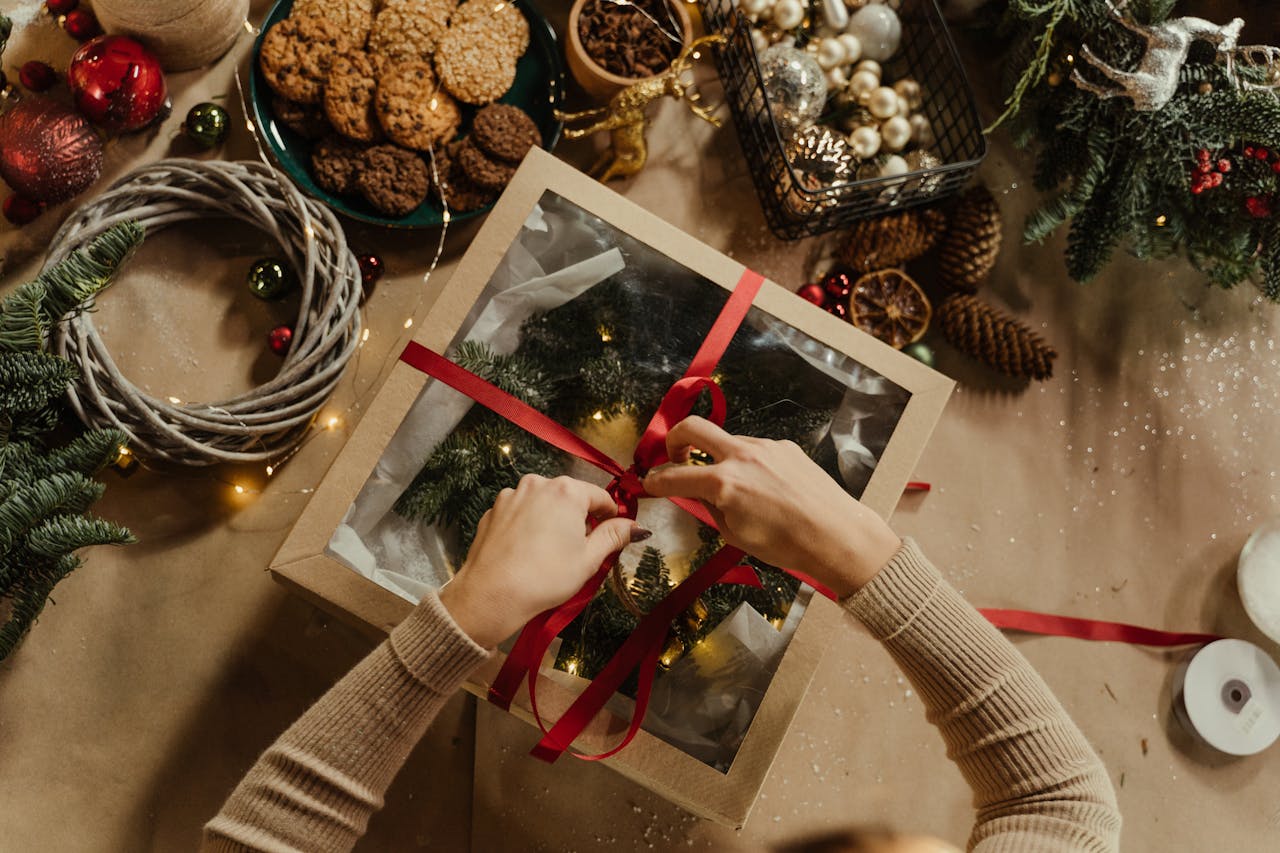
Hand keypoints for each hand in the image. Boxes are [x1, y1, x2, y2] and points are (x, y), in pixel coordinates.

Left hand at [438, 475, 647, 647]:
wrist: (490, 595)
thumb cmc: (546, 577)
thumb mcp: (588, 559)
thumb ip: (614, 536)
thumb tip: (637, 527)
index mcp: (567, 491)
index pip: (600, 496)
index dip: (610, 516)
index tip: (612, 535)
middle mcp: (538, 484)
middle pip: (570, 497)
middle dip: (578, 518)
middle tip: (579, 550)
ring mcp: (511, 495)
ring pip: (543, 503)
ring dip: (552, 520)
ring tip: (550, 553)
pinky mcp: (493, 510)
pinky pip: (520, 513)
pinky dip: (528, 526)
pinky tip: (526, 552)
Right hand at [643, 417, 899, 596]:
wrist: (836, 534)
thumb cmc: (784, 544)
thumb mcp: (734, 533)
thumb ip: (708, 507)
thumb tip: (692, 493)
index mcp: (723, 482)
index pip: (673, 476)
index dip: (654, 481)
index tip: (647, 483)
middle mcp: (741, 455)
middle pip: (692, 428)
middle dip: (673, 440)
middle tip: (674, 458)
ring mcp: (765, 446)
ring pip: (727, 441)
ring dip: (717, 457)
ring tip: (731, 488)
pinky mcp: (785, 446)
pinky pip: (754, 450)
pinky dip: (746, 464)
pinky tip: (763, 488)